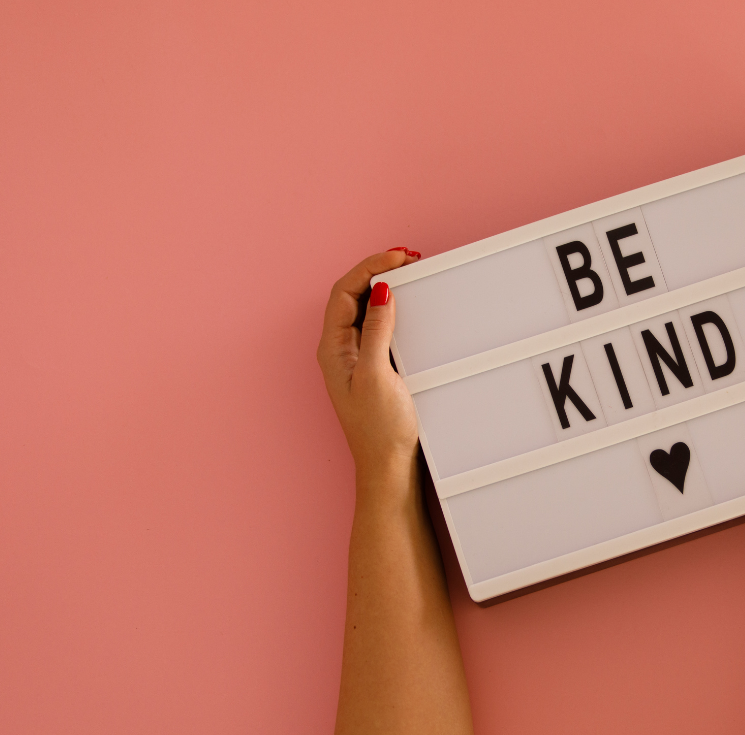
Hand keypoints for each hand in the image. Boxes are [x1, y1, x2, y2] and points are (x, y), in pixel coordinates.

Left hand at [317, 247, 422, 474]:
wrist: (388, 468)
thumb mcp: (378, 374)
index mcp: (333, 348)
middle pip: (353, 295)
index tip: (397, 257)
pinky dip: (395, 310)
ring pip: (367, 309)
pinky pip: (381, 327)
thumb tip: (382, 291)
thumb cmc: (379, 430)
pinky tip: (412, 307)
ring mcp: (358, 358)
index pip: (344, 292)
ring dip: (387, 288)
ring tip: (411, 274)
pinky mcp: (376, 367)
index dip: (369, 267)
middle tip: (408, 259)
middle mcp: (341, 349)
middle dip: (378, 271)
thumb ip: (378, 331)